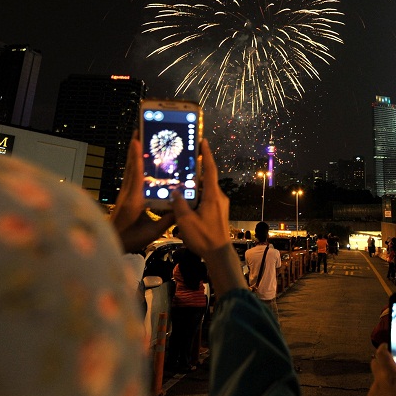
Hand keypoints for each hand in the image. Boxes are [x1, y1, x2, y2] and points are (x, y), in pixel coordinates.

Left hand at [110, 132, 174, 252]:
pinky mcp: (124, 196)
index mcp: (134, 199)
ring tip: (137, 140)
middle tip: (138, 131)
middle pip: (130, 166)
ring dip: (132, 154)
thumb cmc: (130, 239)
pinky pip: (129, 177)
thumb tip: (182, 207)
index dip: (136, 157)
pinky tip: (137, 161)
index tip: (136, 140)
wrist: (110, 244)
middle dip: (134, 148)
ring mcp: (124, 193)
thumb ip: (167, 219)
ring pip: (128, 170)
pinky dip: (133, 165)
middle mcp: (127, 192)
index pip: (136, 174)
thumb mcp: (152, 232)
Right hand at [170, 139, 244, 295]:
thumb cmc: (203, 237)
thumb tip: (174, 191)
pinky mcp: (218, 213)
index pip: (210, 169)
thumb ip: (179, 203)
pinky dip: (197, 196)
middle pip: (207, 179)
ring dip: (195, 186)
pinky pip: (207, 199)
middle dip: (197, 170)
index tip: (203, 141)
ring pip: (206, 190)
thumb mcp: (185, 220)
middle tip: (184, 162)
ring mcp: (220, 206)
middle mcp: (219, 197)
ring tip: (181, 182)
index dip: (206, 155)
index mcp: (213, 195)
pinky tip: (186, 200)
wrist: (219, 254)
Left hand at [367, 343, 395, 395]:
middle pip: (375, 365)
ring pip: (376, 381)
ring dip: (384, 379)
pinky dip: (383, 392)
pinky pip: (375, 394)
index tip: (388, 345)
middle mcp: (378, 384)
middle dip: (384, 362)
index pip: (381, 354)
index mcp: (391, 378)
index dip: (383, 347)